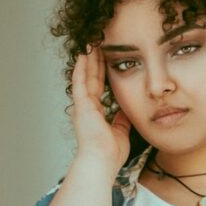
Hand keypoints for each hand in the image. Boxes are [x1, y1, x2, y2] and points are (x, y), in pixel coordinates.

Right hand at [70, 46, 131, 176]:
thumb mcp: (121, 132)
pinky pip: (80, 83)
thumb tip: (125, 112)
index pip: (99, 87)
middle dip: (95, 60)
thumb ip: (121, 120)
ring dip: (88, 59)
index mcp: (95, 113)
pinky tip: (83, 55)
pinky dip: (81, 68)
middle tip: (97, 43)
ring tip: (90, 42)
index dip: (102, 72)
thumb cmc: (110, 154)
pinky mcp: (82, 106)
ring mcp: (83, 106)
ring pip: (85, 77)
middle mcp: (86, 108)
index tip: (106, 57)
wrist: (102, 162)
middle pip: (91, 78)